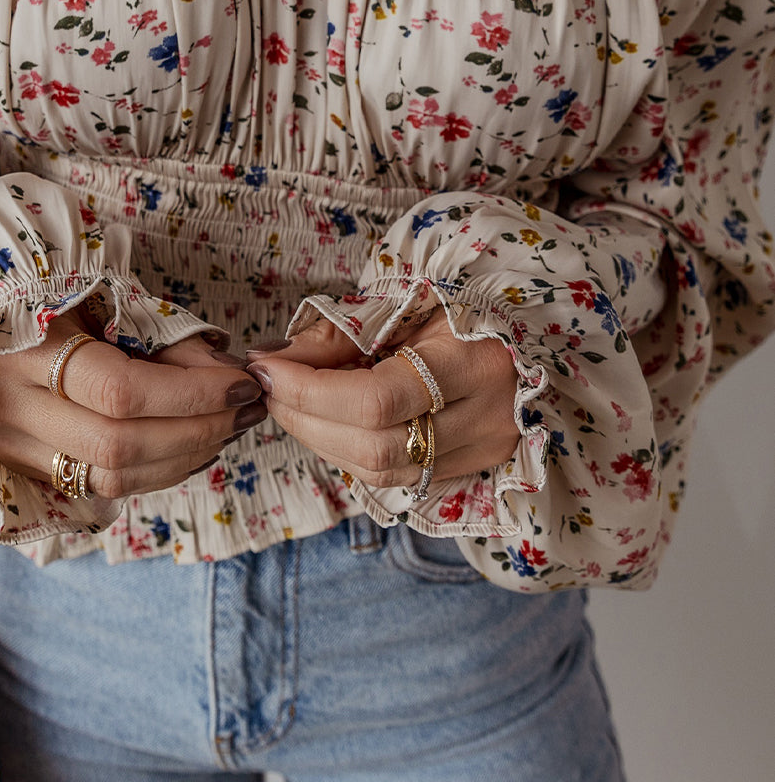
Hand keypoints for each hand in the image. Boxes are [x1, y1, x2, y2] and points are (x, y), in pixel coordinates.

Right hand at [0, 312, 267, 499]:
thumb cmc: (46, 290)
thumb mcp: (99, 295)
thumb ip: (158, 335)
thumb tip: (225, 372)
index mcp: (22, 347)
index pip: (119, 392)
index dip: (191, 395)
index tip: (241, 382)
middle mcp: (7, 406)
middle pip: (118, 446)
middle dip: (198, 430)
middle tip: (248, 407)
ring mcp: (9, 444)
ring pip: (111, 478)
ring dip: (185, 457)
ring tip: (231, 425)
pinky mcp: (22, 466)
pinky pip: (100, 485)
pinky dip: (158, 470)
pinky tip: (195, 444)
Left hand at [246, 309, 518, 495]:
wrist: (515, 331)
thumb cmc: (456, 307)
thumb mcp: (403, 304)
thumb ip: (340, 334)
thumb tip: (273, 363)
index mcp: (475, 361)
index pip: (377, 399)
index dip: (311, 391)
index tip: (267, 369)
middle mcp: (487, 418)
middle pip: (375, 446)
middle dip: (306, 419)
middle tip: (269, 388)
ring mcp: (483, 451)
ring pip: (381, 471)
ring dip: (320, 440)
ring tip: (289, 403)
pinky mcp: (471, 467)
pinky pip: (395, 476)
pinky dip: (348, 452)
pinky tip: (325, 424)